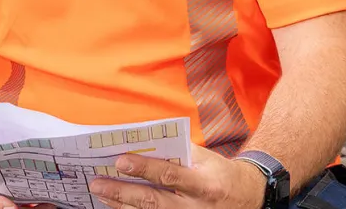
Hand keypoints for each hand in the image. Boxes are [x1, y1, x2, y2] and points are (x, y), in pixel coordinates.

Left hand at [88, 144, 265, 208]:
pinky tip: (118, 206)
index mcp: (204, 184)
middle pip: (154, 202)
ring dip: (122, 205)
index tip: (119, 161)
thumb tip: (142, 142)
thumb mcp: (205, 159)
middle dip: (123, 192)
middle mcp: (196, 206)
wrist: (248, 199)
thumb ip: (177, 151)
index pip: (169, 175)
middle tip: (97, 183)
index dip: (144, 168)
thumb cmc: (219, 173)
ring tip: (102, 193)